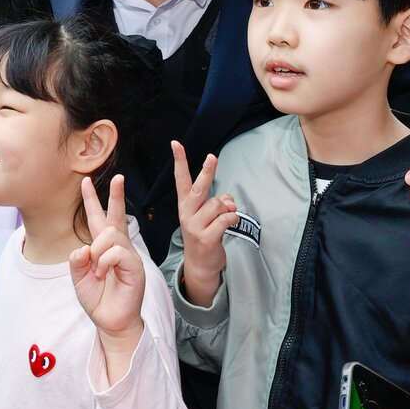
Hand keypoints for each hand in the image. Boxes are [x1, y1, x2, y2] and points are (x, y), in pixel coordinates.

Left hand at [69, 176, 143, 381]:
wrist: (110, 321)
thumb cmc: (98, 300)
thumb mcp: (79, 278)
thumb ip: (78, 261)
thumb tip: (83, 248)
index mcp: (104, 248)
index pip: (98, 219)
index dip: (92, 201)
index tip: (86, 182)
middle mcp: (118, 248)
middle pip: (116, 217)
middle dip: (117, 196)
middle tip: (119, 177)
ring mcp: (128, 256)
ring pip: (110, 235)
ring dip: (97, 252)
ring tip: (98, 271)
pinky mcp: (134, 266)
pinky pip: (116, 252)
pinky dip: (104, 262)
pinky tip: (104, 274)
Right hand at [171, 142, 238, 307]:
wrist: (200, 265)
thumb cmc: (205, 234)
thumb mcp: (207, 216)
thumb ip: (218, 203)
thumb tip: (229, 203)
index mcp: (185, 204)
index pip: (180, 179)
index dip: (179, 161)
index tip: (175, 143)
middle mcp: (186, 213)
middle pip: (199, 187)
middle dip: (207, 171)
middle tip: (212, 157)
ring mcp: (195, 226)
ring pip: (219, 205)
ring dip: (228, 209)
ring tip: (227, 218)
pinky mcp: (206, 238)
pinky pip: (226, 220)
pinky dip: (233, 220)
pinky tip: (231, 225)